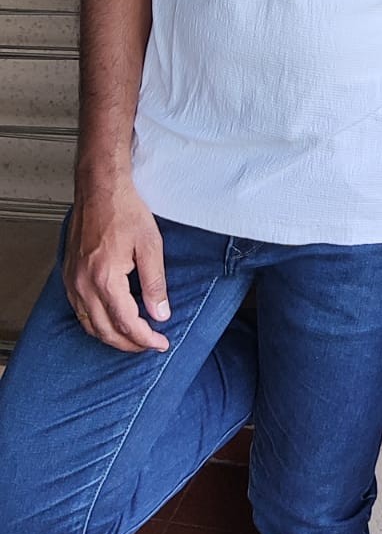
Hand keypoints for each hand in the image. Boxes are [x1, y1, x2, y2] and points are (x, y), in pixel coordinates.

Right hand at [62, 180, 171, 353]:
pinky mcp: (68, 274)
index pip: (127, 323)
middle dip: (129, 344)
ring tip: (132, 338)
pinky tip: (109, 321)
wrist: (99, 188)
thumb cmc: (124, 210)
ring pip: (89, 324)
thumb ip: (155, 284)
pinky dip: (94, 323)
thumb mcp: (150, 245)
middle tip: (149, 345)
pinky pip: (79, 310)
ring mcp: (73, 280)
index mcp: (105, 279)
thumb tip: (160, 313)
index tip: (160, 343)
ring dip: (111, 337)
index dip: (145, 339)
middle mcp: (84, 284)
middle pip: (105, 331)